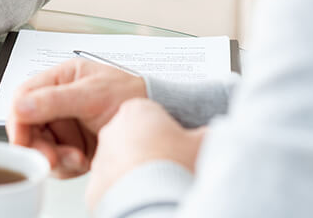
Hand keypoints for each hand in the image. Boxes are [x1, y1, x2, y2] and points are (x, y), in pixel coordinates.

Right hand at [6, 59, 146, 177]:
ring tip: (78, 157)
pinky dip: (66, 166)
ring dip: (55, 158)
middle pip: (28, 126)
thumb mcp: (93, 94)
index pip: (23, 96)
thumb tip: (22, 106)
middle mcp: (57, 100)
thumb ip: (55, 100)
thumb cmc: (131, 95)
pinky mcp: (72, 145)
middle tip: (52, 159)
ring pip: (40, 146)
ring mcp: (64, 124)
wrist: (156, 119)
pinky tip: (83, 160)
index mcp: (60, 78)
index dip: (18, 119)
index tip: (22, 139)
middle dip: (39, 145)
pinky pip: (55, 160)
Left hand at [86, 99, 205, 210]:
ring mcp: (101, 158)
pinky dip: (125, 192)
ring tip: (156, 185)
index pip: (149, 116)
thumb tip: (218, 133)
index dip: (166, 132)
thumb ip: (206, 133)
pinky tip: (142, 198)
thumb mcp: (202, 143)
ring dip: (135, 172)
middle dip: (148, 151)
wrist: (153, 202)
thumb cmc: (175, 168)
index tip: (176, 145)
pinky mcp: (95, 185)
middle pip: (132, 138)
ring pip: (120, 163)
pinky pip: (111, 187)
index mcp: (137, 111)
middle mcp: (113, 130)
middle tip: (167, 166)